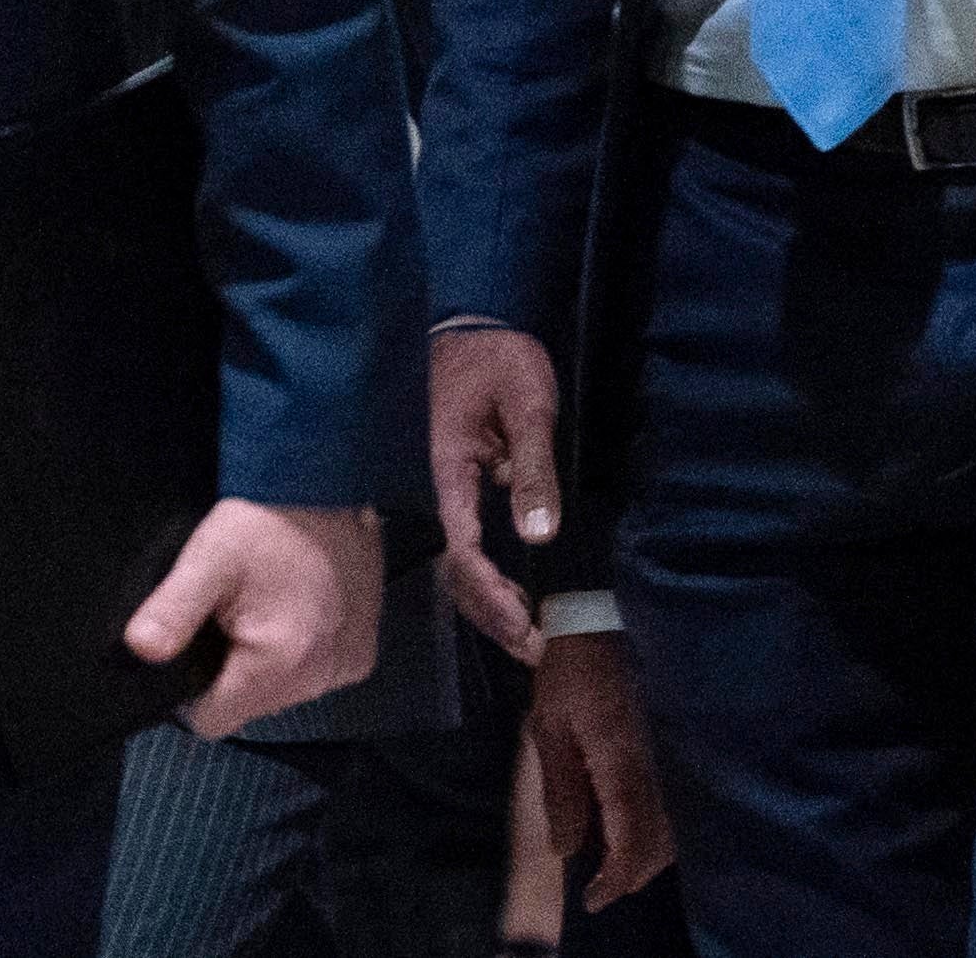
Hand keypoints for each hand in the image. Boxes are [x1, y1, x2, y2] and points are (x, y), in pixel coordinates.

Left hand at [124, 498, 380, 734]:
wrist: (331, 484)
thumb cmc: (268, 520)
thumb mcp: (209, 558)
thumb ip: (172, 610)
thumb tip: (141, 650)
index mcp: (278, 664)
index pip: (214, 720)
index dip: (193, 692)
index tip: (197, 646)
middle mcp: (319, 677)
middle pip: (250, 705)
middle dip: (234, 672)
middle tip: (234, 615)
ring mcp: (346, 667)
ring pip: (284, 692)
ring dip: (270, 662)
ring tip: (268, 607)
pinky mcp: (363, 654)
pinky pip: (316, 674)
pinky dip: (303, 652)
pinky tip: (298, 610)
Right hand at [433, 322, 562, 660]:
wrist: (472, 329)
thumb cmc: (500, 361)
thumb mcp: (528, 404)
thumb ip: (532, 468)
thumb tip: (538, 533)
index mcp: (447, 472)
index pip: (462, 549)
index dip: (490, 593)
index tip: (523, 624)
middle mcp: (436, 491)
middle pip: (454, 570)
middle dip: (491, 614)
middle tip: (534, 648)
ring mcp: (442, 492)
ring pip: (456, 563)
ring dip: (488, 604)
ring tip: (527, 637)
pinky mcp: (452, 489)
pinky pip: (463, 544)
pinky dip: (485, 579)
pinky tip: (514, 598)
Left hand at [528, 624, 677, 908]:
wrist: (615, 607)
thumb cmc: (574, 666)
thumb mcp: (550, 726)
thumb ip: (561, 791)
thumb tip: (569, 849)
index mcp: (624, 764)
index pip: (631, 844)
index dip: (614, 881)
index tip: (593, 898)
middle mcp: (662, 764)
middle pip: (662, 843)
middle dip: (634, 872)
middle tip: (605, 881)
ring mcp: (680, 750)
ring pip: (681, 824)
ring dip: (654, 851)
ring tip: (621, 855)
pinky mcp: (688, 737)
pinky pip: (687, 796)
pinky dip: (669, 821)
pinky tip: (646, 819)